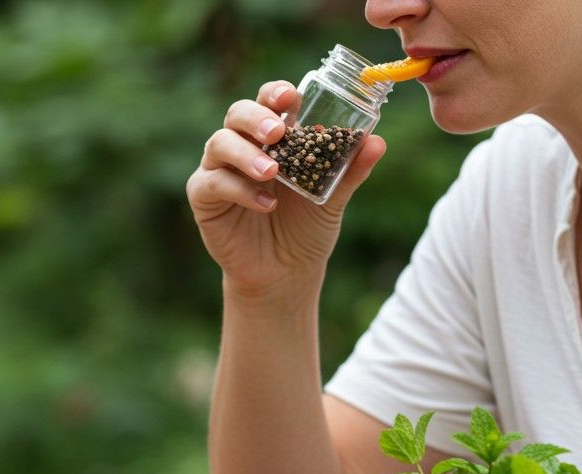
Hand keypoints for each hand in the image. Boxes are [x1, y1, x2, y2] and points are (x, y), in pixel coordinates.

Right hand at [186, 81, 386, 299]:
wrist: (286, 271)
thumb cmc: (306, 227)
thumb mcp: (333, 198)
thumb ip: (350, 170)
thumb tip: (377, 142)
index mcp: (273, 136)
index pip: (268, 101)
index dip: (275, 93)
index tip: (290, 98)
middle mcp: (242, 146)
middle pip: (238, 114)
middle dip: (256, 117)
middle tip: (277, 133)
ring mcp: (219, 169)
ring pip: (219, 143)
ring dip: (246, 154)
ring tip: (273, 173)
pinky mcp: (204, 197)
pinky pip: (213, 183)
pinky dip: (239, 190)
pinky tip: (266, 204)